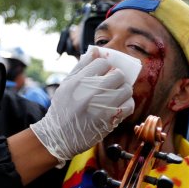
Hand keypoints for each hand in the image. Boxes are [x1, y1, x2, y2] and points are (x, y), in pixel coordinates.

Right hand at [30, 52, 134, 166]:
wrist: (59, 137)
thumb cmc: (62, 108)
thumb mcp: (66, 84)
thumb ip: (81, 66)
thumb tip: (96, 50)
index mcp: (78, 81)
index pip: (102, 63)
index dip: (104, 66)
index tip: (103, 73)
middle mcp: (91, 93)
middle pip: (118, 74)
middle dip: (117, 77)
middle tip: (112, 82)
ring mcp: (102, 107)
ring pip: (126, 89)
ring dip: (124, 89)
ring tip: (116, 93)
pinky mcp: (109, 121)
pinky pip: (129, 106)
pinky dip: (126, 104)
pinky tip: (119, 104)